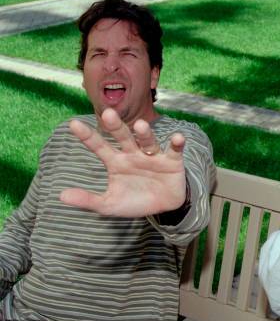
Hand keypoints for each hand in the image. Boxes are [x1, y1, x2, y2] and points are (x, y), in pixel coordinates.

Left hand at [60, 108, 186, 216]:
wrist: (164, 207)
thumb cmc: (134, 201)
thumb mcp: (109, 204)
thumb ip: (87, 200)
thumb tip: (61, 196)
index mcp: (116, 162)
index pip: (99, 146)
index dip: (88, 136)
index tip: (73, 124)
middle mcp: (133, 154)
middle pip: (123, 137)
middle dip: (116, 126)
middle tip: (107, 113)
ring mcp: (153, 156)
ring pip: (148, 141)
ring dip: (145, 134)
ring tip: (140, 125)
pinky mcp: (172, 161)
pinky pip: (174, 150)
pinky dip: (177, 143)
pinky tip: (177, 138)